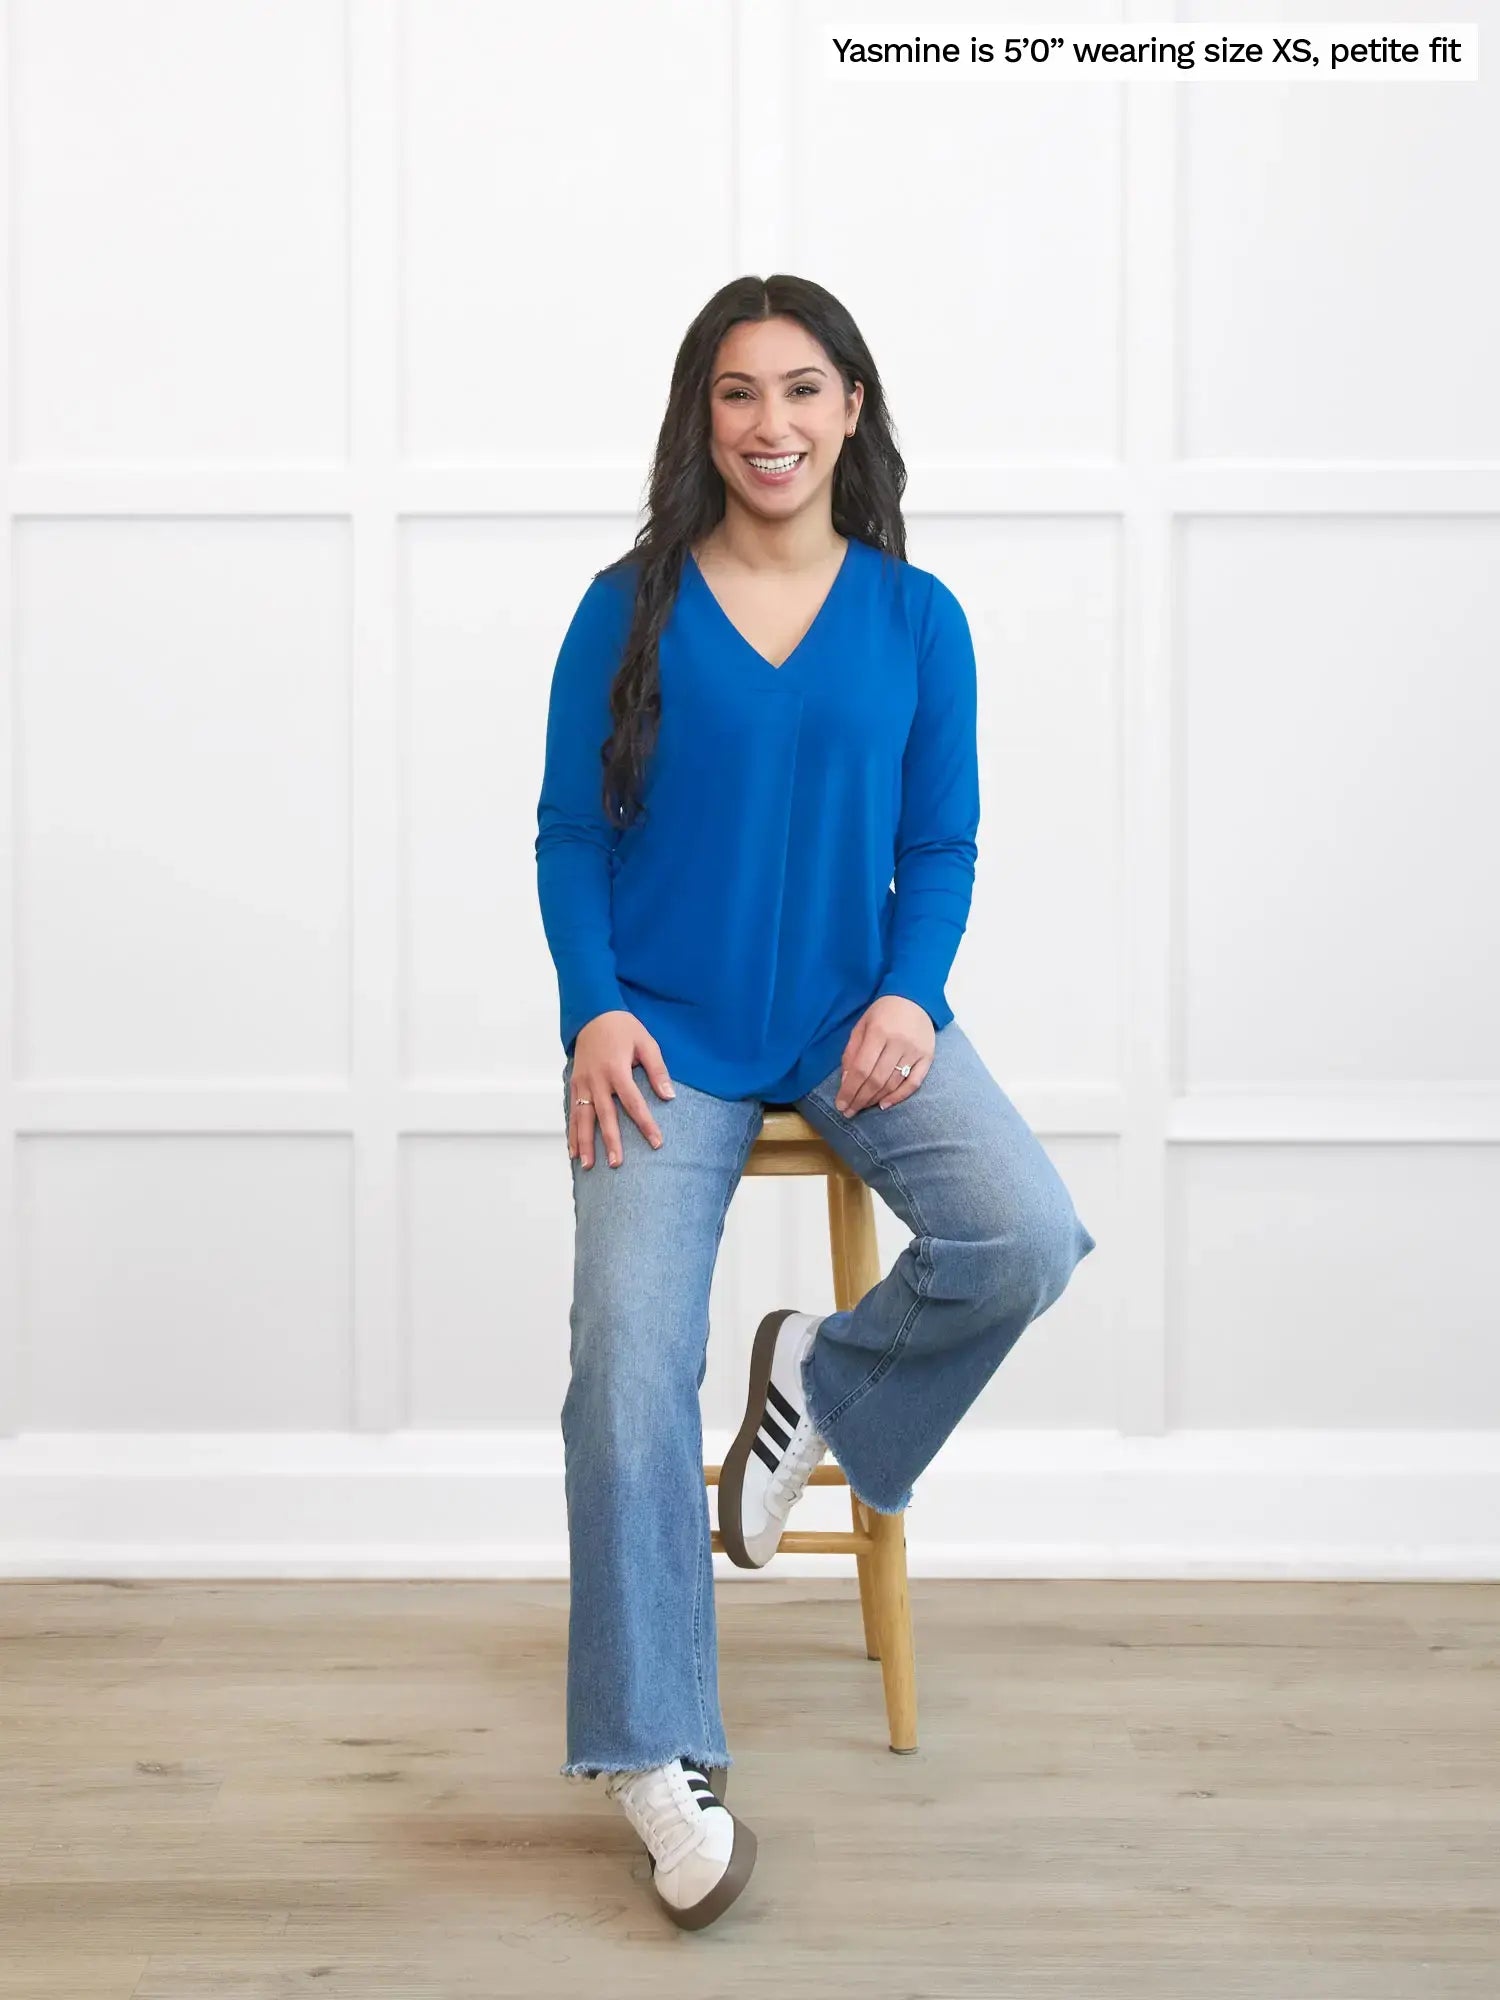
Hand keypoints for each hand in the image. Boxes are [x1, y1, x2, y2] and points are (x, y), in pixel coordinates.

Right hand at [567, 1013, 675, 1168]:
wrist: (592, 1013)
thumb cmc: (622, 1027)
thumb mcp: (646, 1042)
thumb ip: (657, 1070)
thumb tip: (669, 1096)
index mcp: (616, 1069)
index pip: (633, 1102)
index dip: (646, 1124)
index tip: (656, 1142)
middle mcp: (596, 1079)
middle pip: (605, 1116)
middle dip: (610, 1141)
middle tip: (616, 1164)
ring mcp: (582, 1083)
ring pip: (583, 1118)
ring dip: (584, 1143)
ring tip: (588, 1165)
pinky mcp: (574, 1084)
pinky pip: (572, 1112)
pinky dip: (571, 1132)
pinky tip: (573, 1151)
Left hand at [834, 996, 934, 1116]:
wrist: (915, 998)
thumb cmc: (883, 1012)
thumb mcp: (861, 1025)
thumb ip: (852, 1051)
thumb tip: (846, 1080)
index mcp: (878, 1033)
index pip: (861, 1069)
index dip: (849, 1090)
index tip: (840, 1104)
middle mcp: (898, 1043)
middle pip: (876, 1080)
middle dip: (860, 1099)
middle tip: (848, 1112)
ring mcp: (915, 1051)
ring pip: (893, 1083)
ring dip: (875, 1099)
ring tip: (862, 1107)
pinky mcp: (928, 1057)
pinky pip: (914, 1083)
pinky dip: (899, 1097)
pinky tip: (884, 1105)